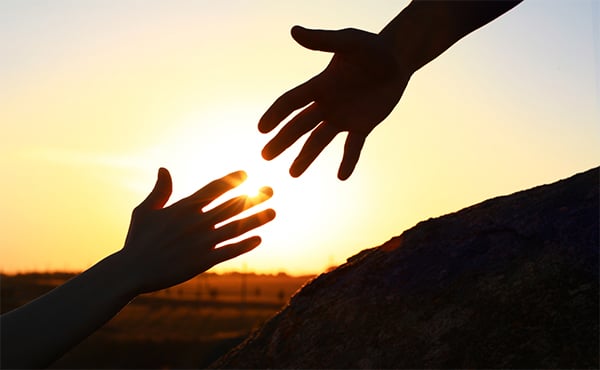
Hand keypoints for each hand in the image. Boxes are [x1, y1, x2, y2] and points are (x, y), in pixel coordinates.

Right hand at [120, 168, 274, 293]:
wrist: (131, 271)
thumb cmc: (137, 240)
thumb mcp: (145, 211)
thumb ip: (160, 191)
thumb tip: (164, 169)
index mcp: (184, 207)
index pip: (214, 188)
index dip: (232, 180)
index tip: (246, 174)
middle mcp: (196, 222)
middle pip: (232, 205)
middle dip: (253, 196)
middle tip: (271, 189)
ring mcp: (201, 241)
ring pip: (235, 227)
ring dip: (256, 219)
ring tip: (273, 212)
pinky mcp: (203, 261)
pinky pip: (229, 250)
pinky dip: (244, 244)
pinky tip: (258, 239)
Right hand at [259, 26, 410, 179]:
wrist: (398, 58)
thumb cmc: (373, 47)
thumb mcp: (349, 42)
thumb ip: (323, 40)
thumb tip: (294, 31)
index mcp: (320, 85)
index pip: (292, 102)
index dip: (276, 114)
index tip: (262, 129)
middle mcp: (327, 104)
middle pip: (299, 126)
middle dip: (282, 141)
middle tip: (266, 156)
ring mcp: (344, 117)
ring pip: (320, 140)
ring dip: (306, 157)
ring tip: (293, 174)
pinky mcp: (363, 125)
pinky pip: (353, 147)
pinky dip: (349, 161)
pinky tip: (341, 177)